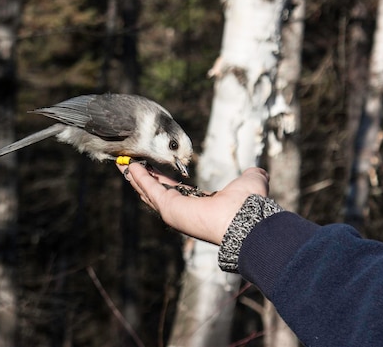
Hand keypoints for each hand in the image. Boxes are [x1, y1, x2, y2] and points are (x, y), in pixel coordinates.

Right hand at [117, 163, 269, 244]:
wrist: (244, 219)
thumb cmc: (248, 204)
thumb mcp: (250, 181)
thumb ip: (252, 175)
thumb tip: (257, 171)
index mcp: (200, 207)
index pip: (177, 193)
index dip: (165, 181)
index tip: (156, 170)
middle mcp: (185, 212)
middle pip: (158, 194)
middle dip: (144, 179)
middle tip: (132, 166)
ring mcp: (174, 212)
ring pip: (150, 192)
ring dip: (137, 178)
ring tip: (125, 164)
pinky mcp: (168, 208)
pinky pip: (150, 190)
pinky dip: (140, 178)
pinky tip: (131, 166)